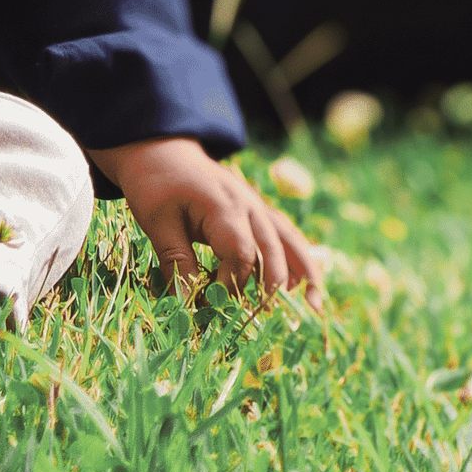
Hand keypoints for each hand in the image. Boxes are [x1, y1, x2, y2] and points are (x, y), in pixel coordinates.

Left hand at [93, 136, 325, 307]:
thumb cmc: (156, 184)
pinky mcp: (257, 211)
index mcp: (223, 205)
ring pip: (289, 241)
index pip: (240, 254)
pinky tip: (306, 286)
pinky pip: (284, 235)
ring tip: (315, 309)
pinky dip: (298, 260)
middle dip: (273, 289)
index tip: (212, 306)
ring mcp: (256, 206)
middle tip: (273, 323)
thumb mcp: (157, 222)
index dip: (230, 285)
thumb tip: (185, 307)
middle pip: (271, 250)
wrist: (161, 148)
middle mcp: (248, 204)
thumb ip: (176, 263)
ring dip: (304, 274)